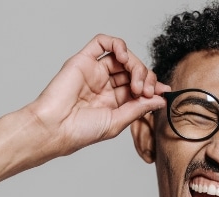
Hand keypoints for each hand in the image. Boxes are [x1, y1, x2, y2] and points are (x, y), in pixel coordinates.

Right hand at [28, 34, 169, 158]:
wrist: (55, 128)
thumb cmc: (80, 132)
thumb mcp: (117, 122)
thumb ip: (139, 108)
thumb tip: (160, 99)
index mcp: (113, 102)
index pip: (138, 87)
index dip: (153, 87)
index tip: (163, 92)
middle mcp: (104, 85)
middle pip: (133, 70)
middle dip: (145, 78)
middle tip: (144, 90)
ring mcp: (94, 72)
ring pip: (123, 56)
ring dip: (136, 65)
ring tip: (136, 82)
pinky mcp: (83, 60)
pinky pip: (102, 43)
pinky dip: (118, 45)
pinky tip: (124, 58)